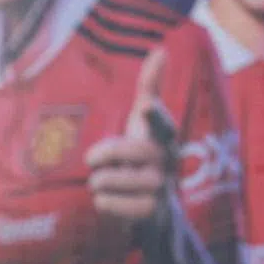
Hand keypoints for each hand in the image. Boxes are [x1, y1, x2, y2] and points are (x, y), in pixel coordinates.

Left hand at [85, 48, 177, 222]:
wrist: (161, 213)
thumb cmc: (147, 158)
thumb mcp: (146, 124)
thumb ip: (151, 88)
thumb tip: (161, 50)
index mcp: (164, 137)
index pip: (162, 124)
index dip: (153, 116)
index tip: (143, 108)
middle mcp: (168, 161)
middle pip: (127, 151)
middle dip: (103, 153)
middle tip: (95, 161)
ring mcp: (162, 188)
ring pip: (111, 179)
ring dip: (100, 181)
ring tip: (107, 183)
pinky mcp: (152, 212)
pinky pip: (111, 204)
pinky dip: (104, 203)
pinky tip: (112, 201)